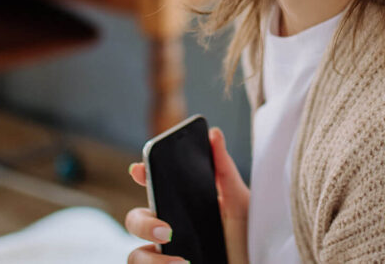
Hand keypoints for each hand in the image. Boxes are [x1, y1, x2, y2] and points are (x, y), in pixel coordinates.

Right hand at [124, 127, 249, 263]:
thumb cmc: (248, 237)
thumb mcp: (240, 202)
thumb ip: (224, 170)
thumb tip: (214, 134)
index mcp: (184, 205)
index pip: (155, 186)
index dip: (142, 174)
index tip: (138, 169)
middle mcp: (170, 228)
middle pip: (136, 219)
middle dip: (143, 223)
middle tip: (167, 231)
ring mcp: (166, 254)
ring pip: (136, 254)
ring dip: (152, 259)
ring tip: (182, 261)